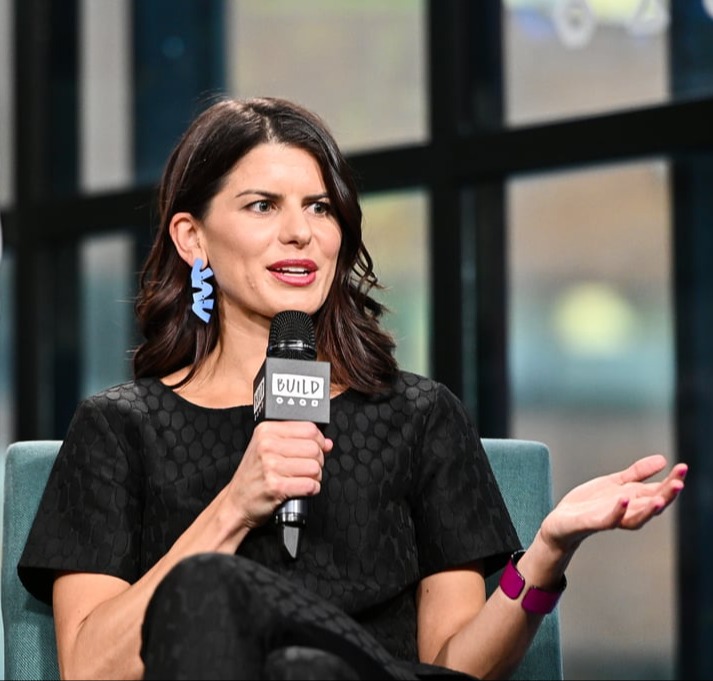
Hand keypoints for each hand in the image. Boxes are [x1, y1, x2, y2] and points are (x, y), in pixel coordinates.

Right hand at [226, 420, 332, 527]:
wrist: (236, 502)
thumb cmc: (254, 476)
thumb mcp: (269, 449)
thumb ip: (298, 441)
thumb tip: (327, 442)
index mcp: (266, 431)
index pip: (309, 428)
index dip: (319, 440)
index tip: (317, 448)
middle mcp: (267, 446)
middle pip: (314, 448)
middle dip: (318, 460)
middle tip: (308, 467)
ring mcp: (271, 466)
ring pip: (314, 467)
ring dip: (315, 476)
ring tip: (303, 479)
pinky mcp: (276, 486)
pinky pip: (310, 485)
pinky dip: (311, 489)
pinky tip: (301, 489)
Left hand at [539, 454, 686, 555]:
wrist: (562, 522)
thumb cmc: (590, 504)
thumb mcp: (615, 483)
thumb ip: (637, 473)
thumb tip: (663, 460)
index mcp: (633, 500)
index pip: (657, 492)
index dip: (671, 482)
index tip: (683, 468)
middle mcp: (626, 512)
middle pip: (651, 506)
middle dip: (666, 496)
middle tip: (679, 483)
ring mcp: (610, 518)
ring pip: (635, 518)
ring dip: (648, 510)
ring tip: (659, 499)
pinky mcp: (592, 523)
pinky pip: (608, 520)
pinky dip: (617, 511)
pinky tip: (624, 499)